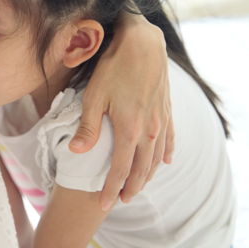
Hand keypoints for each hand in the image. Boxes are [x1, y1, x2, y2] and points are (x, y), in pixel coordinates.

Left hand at [68, 13, 173, 210]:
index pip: (119, 169)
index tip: (103, 204)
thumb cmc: (113, 67)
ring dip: (147, 175)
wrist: (143, 43)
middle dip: (130, 188)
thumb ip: (88, 126)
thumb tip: (78, 152)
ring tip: (138, 187)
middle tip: (121, 202)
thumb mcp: (94, 96)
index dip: (111, 189)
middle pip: (141, 169)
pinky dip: (166, 154)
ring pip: (156, 157)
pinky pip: (170, 139)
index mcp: (130, 129)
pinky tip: (165, 162)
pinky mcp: (167, 109)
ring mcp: (162, 120)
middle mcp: (150, 130)